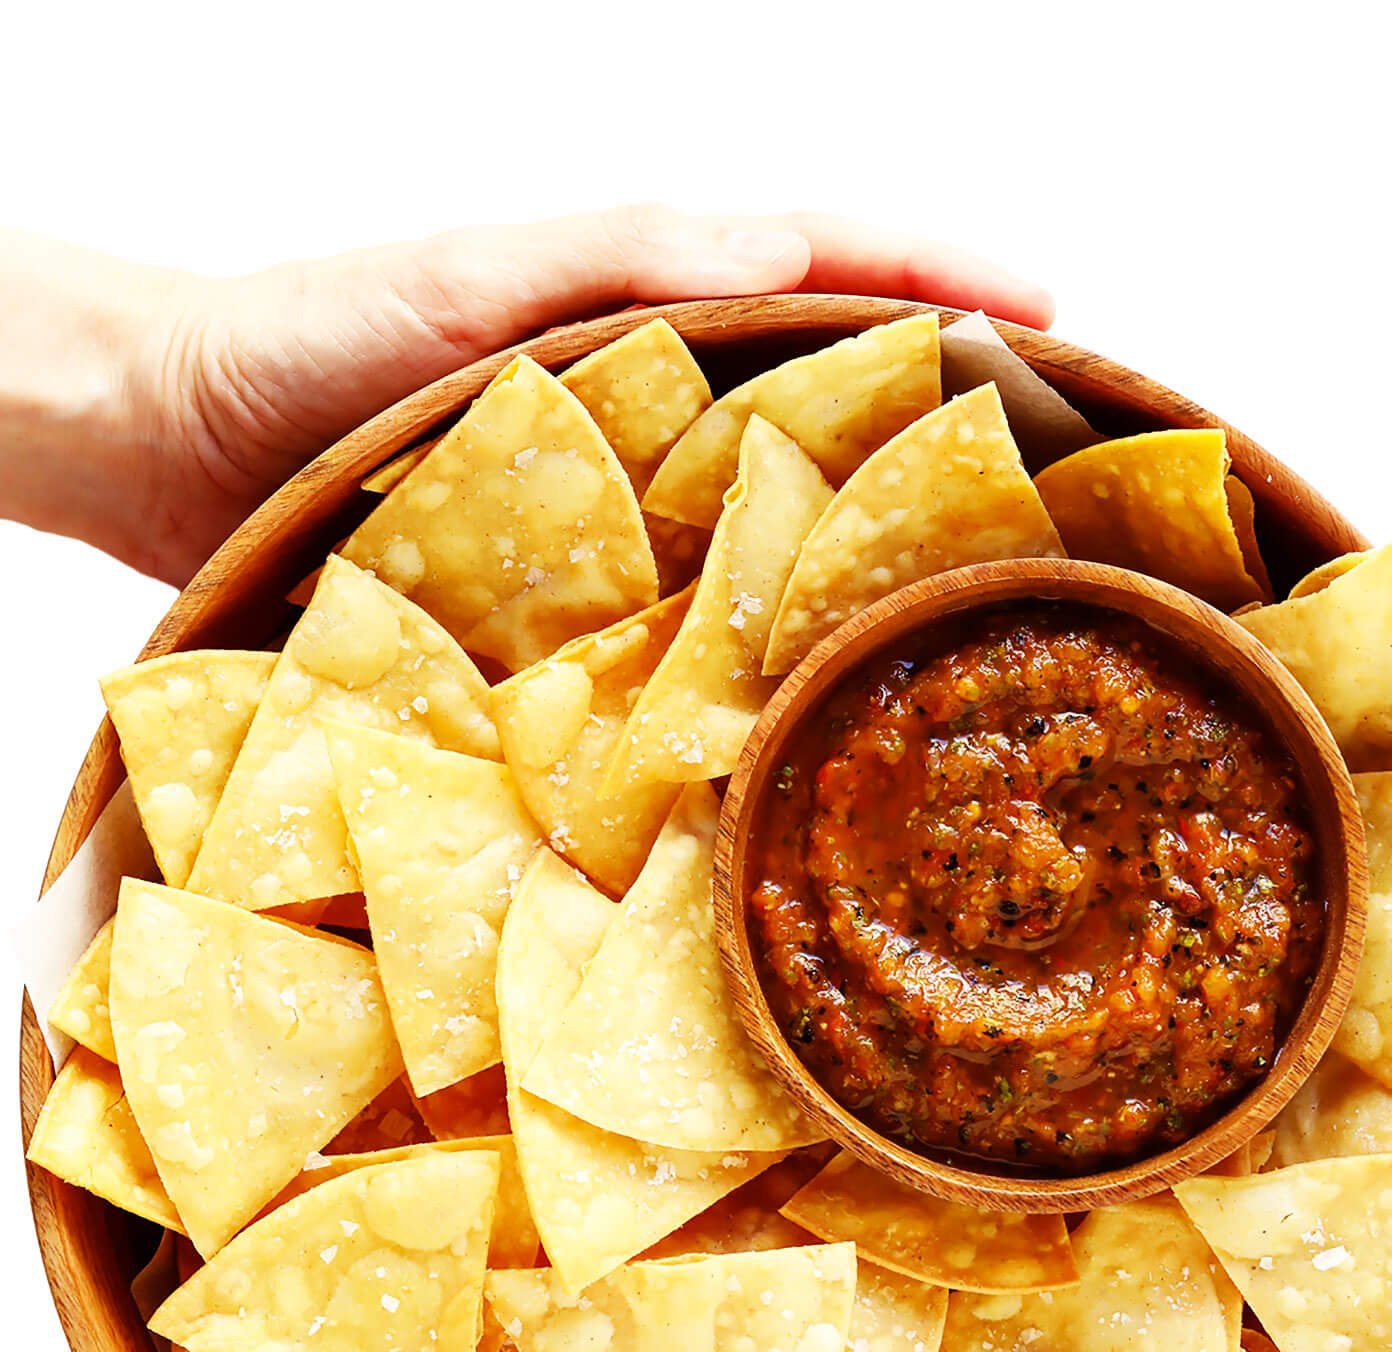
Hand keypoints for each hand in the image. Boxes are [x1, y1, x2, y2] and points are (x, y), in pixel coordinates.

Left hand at [0, 209, 1052, 584]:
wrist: (177, 445)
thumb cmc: (307, 339)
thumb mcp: (464, 282)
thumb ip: (615, 261)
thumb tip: (782, 251)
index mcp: (643, 312)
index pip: (828, 272)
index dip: (948, 282)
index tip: (1064, 318)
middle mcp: (648, 410)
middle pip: (828, 400)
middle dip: (950, 421)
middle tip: (1067, 479)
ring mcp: (613, 511)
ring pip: (769, 518)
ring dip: (872, 546)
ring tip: (980, 595)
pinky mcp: (563, 605)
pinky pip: (682, 622)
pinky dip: (755, 648)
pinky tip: (808, 695)